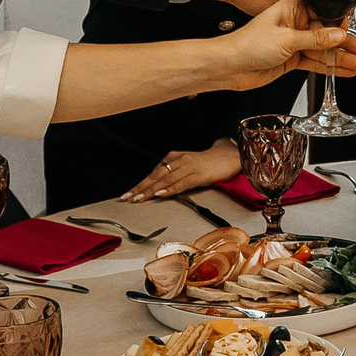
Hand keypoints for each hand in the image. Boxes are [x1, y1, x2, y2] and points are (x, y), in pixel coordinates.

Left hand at [126, 140, 242, 200]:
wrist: (228, 156)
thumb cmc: (206, 164)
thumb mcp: (186, 166)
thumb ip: (173, 175)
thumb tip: (156, 189)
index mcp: (173, 157)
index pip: (153, 173)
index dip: (140, 184)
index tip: (127, 195)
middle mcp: (179, 160)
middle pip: (156, 176)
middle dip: (140, 188)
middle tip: (127, 198)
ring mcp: (189, 166)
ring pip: (166, 180)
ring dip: (151, 190)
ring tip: (139, 199)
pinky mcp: (199, 174)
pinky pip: (182, 183)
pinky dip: (170, 189)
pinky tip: (161, 194)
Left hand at [223, 0, 355, 88]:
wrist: (229, 66)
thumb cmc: (247, 45)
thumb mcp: (286, 39)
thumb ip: (316, 39)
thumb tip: (338, 34)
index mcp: (292, 10)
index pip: (325, 16)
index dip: (342, 27)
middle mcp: (295, 25)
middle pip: (328, 35)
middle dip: (348, 45)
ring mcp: (294, 43)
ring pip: (324, 51)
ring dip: (343, 59)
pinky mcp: (291, 59)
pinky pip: (316, 63)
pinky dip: (330, 68)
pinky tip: (345, 70)